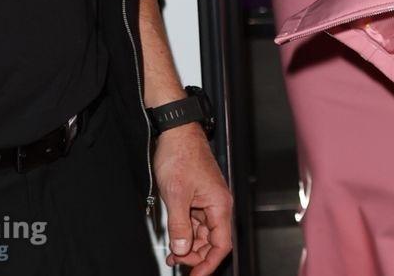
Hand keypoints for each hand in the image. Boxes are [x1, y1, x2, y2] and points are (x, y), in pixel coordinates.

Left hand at [154, 122, 232, 273]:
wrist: (175, 131)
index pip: (221, 244)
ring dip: (188, 246)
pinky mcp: (197, 195)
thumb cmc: (180, 154)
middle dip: (196, 256)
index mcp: (219, 203)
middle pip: (212, 241)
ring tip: (172, 255)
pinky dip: (185, 233)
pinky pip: (194, 221)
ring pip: (202, 233)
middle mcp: (217, 203)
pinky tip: (174, 240)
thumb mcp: (176, 194)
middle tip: (177, 263)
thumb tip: (182, 250)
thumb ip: (180, 226)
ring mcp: (207, 200)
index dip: (208, 264)